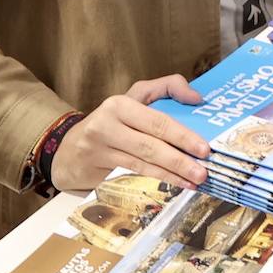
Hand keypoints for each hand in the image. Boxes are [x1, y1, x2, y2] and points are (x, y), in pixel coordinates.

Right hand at [52, 76, 208, 193]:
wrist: (68, 149)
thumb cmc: (113, 120)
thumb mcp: (136, 96)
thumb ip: (167, 88)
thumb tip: (196, 98)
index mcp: (120, 105)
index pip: (157, 121)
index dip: (182, 135)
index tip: (204, 148)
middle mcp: (106, 126)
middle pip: (150, 146)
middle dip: (180, 160)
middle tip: (203, 171)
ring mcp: (99, 151)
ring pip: (142, 164)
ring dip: (172, 175)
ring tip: (195, 181)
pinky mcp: (96, 172)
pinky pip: (133, 175)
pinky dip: (157, 180)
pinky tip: (175, 184)